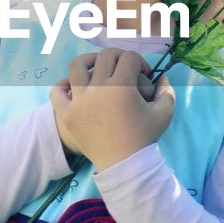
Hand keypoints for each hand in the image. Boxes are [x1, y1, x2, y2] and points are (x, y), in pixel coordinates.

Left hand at [49, 49, 175, 172]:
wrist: (124, 165)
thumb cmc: (145, 138)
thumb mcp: (164, 113)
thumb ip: (167, 90)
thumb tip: (162, 77)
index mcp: (122, 86)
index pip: (129, 57)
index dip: (140, 62)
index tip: (144, 75)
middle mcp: (98, 88)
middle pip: (105, 56)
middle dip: (119, 57)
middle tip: (124, 68)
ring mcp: (79, 100)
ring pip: (76, 66)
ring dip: (88, 62)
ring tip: (95, 68)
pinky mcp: (67, 113)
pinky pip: (56, 92)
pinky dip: (62, 86)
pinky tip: (73, 87)